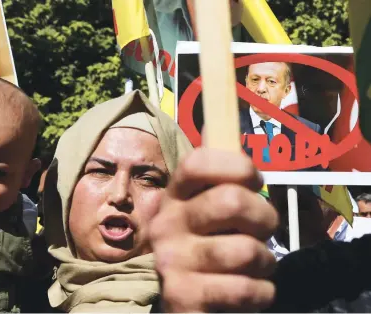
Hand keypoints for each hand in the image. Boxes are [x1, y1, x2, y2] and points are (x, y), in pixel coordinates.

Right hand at [150, 148, 278, 311]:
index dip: (236, 165)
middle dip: (265, 218)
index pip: (197, 162)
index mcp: (172, 198)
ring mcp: (171, 263)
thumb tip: (224, 129)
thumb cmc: (202, 253)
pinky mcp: (183, 298)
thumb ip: (215, 180)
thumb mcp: (201, 213)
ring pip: (246, 250)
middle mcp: (165, 226)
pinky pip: (247, 289)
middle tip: (262, 231)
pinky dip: (261, 292)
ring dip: (265, 262)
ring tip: (254, 267)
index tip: (253, 180)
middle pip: (232, 201)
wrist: (178, 306)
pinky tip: (248, 291)